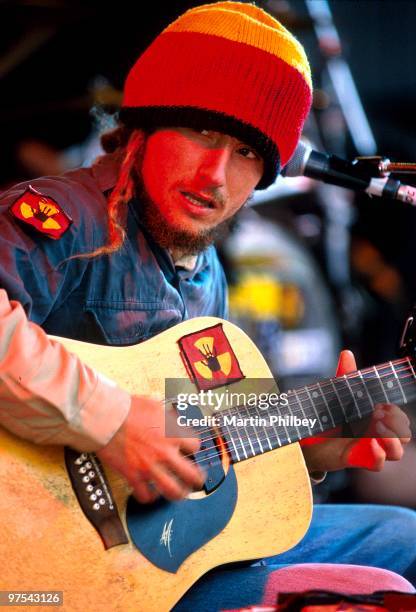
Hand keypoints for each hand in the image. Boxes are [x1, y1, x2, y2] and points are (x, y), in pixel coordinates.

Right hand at [97, 395, 204, 502]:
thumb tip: (172, 419)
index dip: (194, 448)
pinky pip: (145, 495)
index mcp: (172, 434)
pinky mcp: (133, 475)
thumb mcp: (155, 405)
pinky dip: (149, 497)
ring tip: (180, 493)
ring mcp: (149, 466)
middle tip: (197, 480)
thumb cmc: (128, 409)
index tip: (191, 450)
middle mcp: (164, 452)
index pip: (195, 446)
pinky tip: (151, 493)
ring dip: (179, 493)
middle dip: (197, 479)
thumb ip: (166, 416)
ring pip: (173, 490)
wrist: (107, 418)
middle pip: (191, 474)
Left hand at [302, 350, 411, 472]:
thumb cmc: (331, 414)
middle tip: (379, 414)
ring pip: (396, 452)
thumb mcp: (338, 393)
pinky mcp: (356, 459)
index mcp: (378, 417)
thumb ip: (345, 375)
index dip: (396, 413)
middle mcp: (378, 434)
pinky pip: (376, 463)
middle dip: (397, 426)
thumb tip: (347, 353)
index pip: (401, 418)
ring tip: (378, 430)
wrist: (309, 433)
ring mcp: (369, 448)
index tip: (382, 406)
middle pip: (404, 435)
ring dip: (392, 441)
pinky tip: (371, 446)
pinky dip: (377, 456)